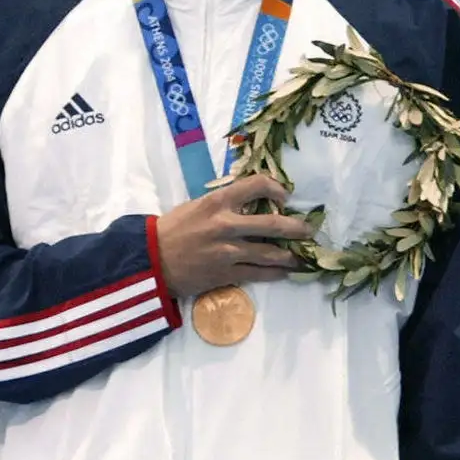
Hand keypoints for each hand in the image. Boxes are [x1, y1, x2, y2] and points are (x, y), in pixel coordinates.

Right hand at [153, 174, 312, 298]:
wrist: (151, 261)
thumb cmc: (173, 229)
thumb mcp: (197, 205)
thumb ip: (225, 203)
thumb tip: (253, 202)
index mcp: (217, 201)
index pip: (256, 185)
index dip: (277, 188)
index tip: (284, 196)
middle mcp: (226, 224)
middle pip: (272, 224)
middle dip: (295, 227)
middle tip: (308, 229)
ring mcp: (228, 251)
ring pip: (270, 253)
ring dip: (288, 255)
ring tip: (298, 256)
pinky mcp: (226, 274)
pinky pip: (258, 274)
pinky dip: (274, 273)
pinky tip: (283, 272)